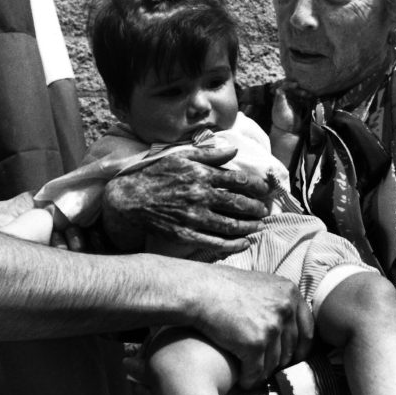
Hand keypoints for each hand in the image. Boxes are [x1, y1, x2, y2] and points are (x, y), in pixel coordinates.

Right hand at [101, 146, 269, 253]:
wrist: (129, 198)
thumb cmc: (156, 174)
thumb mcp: (181, 156)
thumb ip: (209, 153)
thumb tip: (234, 150)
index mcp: (201, 174)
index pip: (238, 179)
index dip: (256, 186)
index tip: (264, 190)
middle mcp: (200, 195)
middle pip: (238, 203)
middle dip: (257, 208)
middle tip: (266, 211)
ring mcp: (193, 217)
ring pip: (230, 224)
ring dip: (250, 227)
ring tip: (260, 227)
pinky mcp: (185, 234)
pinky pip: (214, 242)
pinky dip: (232, 244)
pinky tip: (244, 243)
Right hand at [190, 264, 312, 388]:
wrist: (199, 291)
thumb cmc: (224, 287)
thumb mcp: (262, 285)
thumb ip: (280, 302)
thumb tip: (292, 327)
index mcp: (290, 293)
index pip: (307, 331)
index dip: (300, 350)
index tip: (292, 359)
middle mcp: (285, 309)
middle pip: (290, 350)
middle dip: (278, 362)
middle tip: (264, 366)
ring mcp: (271, 326)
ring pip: (274, 364)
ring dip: (263, 372)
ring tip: (251, 373)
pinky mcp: (254, 344)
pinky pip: (257, 372)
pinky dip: (249, 379)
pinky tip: (242, 379)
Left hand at [271, 79, 312, 132]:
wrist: (287, 131)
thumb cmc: (282, 120)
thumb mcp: (280, 109)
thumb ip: (280, 99)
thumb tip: (278, 89)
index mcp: (279, 97)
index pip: (284, 86)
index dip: (289, 84)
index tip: (296, 85)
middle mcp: (285, 97)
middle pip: (292, 89)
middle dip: (299, 89)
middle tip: (304, 92)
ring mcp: (292, 101)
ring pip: (299, 93)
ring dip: (303, 93)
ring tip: (309, 95)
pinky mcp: (298, 105)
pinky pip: (303, 99)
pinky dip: (307, 98)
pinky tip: (310, 98)